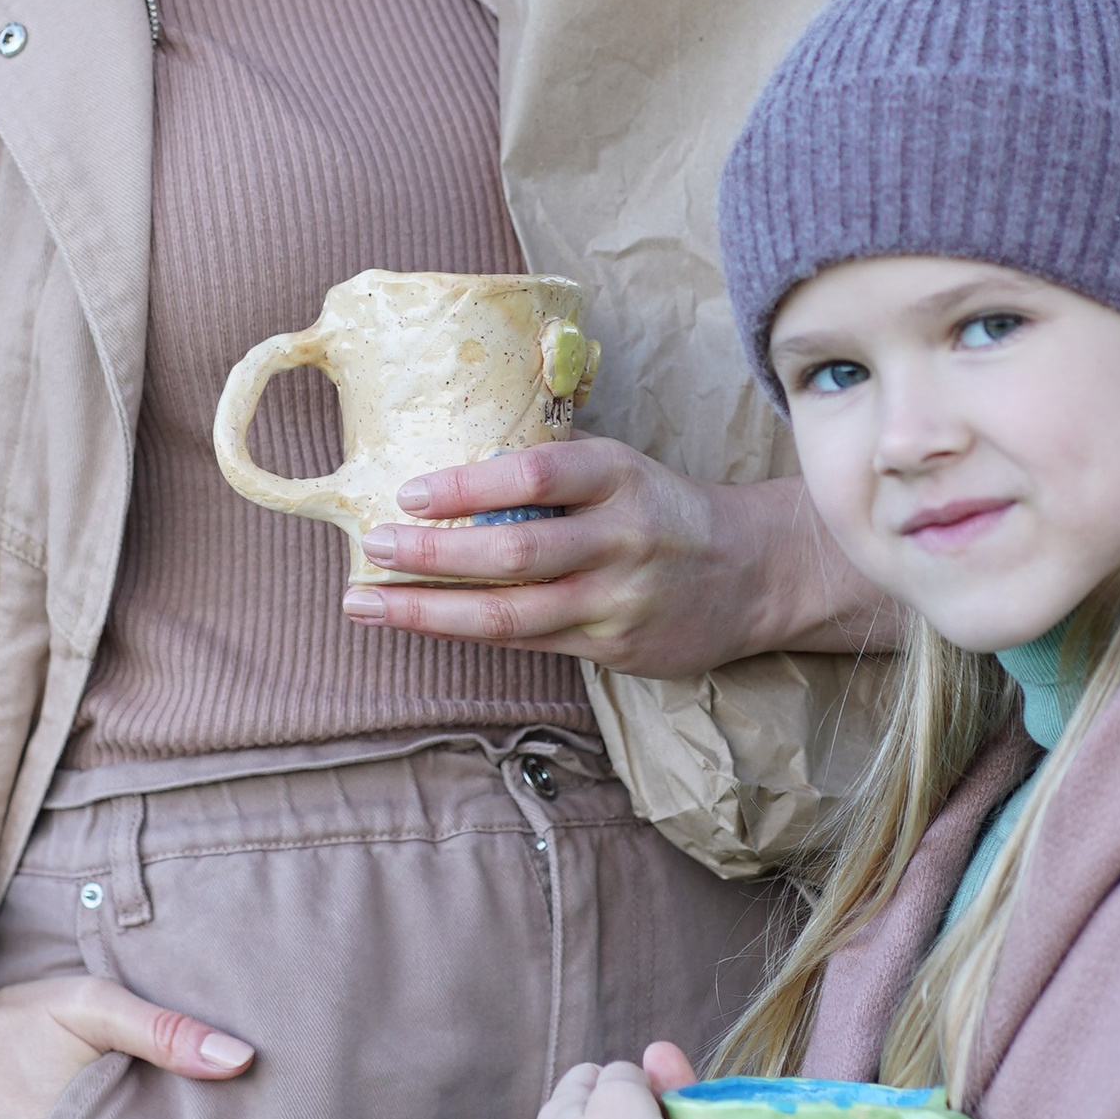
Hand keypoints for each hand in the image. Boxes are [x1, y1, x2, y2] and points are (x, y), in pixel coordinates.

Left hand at [339, 444, 892, 677]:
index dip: (467, 485)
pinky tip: (423, 622)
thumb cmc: (662, 509)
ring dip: (429, 610)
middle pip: (514, 552)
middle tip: (373, 546)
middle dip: (433, 554)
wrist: (752, 571)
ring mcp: (617, 600)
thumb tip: (447, 476)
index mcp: (618, 476)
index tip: (408, 492)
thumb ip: (550, 475)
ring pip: (511, 614)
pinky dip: (467, 632)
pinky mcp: (615, 648)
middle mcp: (620, 538)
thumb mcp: (619, 470)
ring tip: (367, 602)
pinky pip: (528, 641)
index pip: (535, 474)